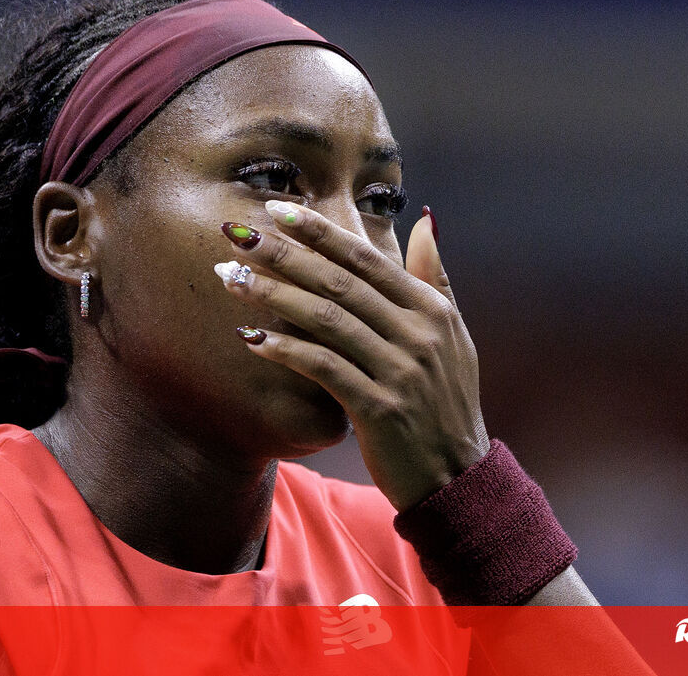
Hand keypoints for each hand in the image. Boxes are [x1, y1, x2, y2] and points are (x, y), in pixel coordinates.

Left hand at [216, 203, 488, 510]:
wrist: (456, 477)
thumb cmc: (444, 402)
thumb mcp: (453, 335)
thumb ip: (435, 277)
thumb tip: (425, 221)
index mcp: (431, 309)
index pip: (365, 258)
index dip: (319, 231)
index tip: (276, 210)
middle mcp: (418, 334)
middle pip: (338, 281)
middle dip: (282, 253)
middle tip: (236, 234)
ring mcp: (400, 372)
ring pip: (325, 319)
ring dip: (272, 294)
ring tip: (230, 278)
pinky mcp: (379, 410)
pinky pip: (323, 369)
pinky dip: (285, 349)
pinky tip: (251, 336)